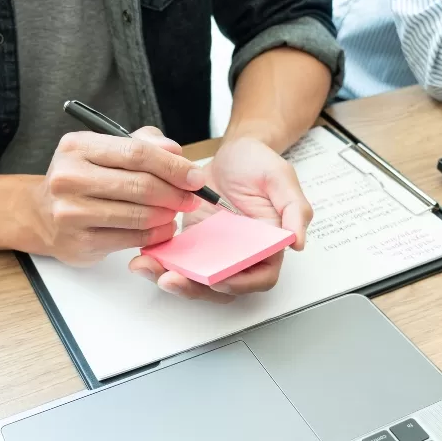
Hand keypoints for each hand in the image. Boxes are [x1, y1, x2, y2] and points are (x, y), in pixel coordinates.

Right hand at [31, 127, 203, 265]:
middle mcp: (69, 177)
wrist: (42, 214)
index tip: (196, 176)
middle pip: (139, 185)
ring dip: (167, 215)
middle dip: (175, 193)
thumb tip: (176, 152)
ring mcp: (71, 212)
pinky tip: (163, 229)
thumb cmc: (83, 179)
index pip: (136, 152)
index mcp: (78, 147)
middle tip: (192, 198)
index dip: (173, 165)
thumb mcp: (106, 150)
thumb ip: (144, 144)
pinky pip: (131, 239)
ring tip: (176, 212)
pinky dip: (155, 235)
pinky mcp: (80, 242)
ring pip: (138, 214)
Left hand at [128, 136, 313, 302]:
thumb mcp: (281, 178)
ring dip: (170, 277)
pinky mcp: (192, 242)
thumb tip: (298, 242)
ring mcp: (214, 251)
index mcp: (268, 245)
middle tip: (170, 279)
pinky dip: (159, 260)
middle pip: (222, 286)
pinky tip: (143, 254)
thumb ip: (295, 209)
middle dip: (195, 288)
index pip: (259, 277)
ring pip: (195, 277)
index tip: (217, 280)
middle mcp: (240, 254)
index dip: (239, 284)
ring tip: (147, 267)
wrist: (233, 152)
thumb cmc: (259, 164)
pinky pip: (176, 259)